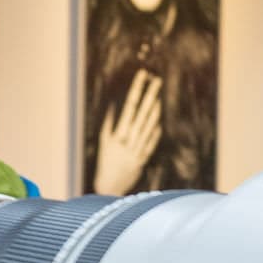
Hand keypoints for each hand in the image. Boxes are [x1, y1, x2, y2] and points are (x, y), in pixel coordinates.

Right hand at [92, 70, 161, 195]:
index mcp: (117, 134)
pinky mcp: (144, 159)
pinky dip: (155, 131)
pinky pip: (152, 142)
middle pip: (142, 112)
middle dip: (150, 94)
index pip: (129, 105)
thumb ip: (109, 123)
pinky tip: (158, 120)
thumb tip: (114, 106)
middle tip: (157, 80)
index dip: (137, 89)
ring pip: (149, 126)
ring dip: (155, 110)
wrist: (109, 187)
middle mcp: (129, 140)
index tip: (142, 76)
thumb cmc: (104, 163)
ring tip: (158, 97)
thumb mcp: (103, 142)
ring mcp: (138, 149)